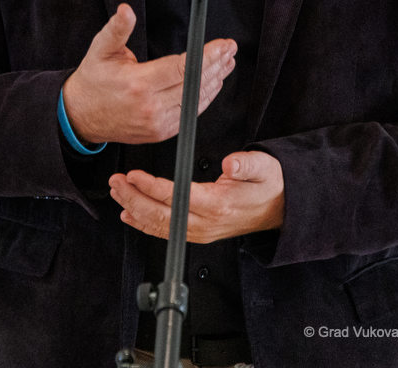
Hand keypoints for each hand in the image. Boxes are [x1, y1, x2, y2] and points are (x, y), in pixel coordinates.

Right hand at [62, 4, 236, 145]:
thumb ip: (117, 29)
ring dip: (215, 80)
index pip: (182, 69)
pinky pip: (190, 114)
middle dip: (217, 64)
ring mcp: (157, 123)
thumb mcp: (100, 49)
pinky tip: (213, 83)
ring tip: (227, 62)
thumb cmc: (93, 81)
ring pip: (196, 100)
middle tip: (230, 48)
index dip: (207, 56)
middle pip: (195, 84)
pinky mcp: (160, 132)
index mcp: (138, 84)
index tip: (221, 45)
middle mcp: (150, 107)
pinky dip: (204, 97)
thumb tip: (126, 10)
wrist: (81, 116)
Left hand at [109, 150, 284, 242]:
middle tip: (117, 182)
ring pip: (159, 225)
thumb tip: (230, 164)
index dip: (153, 187)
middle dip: (134, 198)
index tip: (135, 175)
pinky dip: (144, 224)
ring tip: (117, 192)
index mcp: (219, 204)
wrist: (279, 208)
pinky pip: (166, 231)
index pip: (178, 197)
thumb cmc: (268, 185)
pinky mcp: (198, 233)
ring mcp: (201, 231)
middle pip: (161, 215)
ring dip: (134, 209)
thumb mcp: (264, 166)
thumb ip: (246, 164)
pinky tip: (129, 214)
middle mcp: (206, 223)